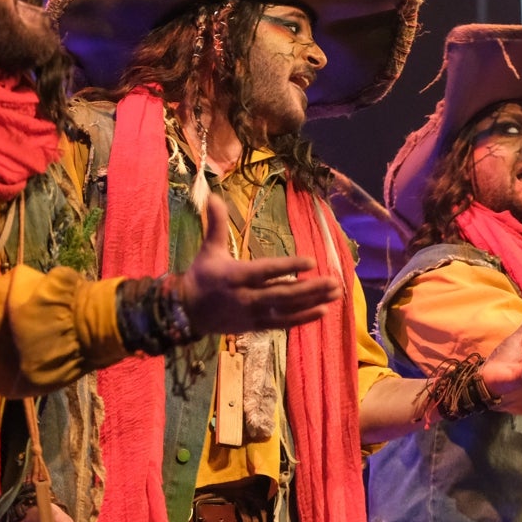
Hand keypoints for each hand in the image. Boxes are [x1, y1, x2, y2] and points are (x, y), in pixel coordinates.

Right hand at [180, 195, 341, 332]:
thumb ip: (215, 224)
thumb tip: (213, 195)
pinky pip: (283, 323)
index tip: (312, 262)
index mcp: (235, 275)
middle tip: (334, 282)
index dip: (288, 267)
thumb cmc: (202, 276)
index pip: (266, 271)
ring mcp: (253, 314)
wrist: (186, 312)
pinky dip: (303, 318)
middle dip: (310, 289)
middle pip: (282, 294)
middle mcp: (246, 297)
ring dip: (313, 302)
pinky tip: (322, 311)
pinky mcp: (256, 326)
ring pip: (287, 309)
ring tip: (335, 294)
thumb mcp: (208, 249)